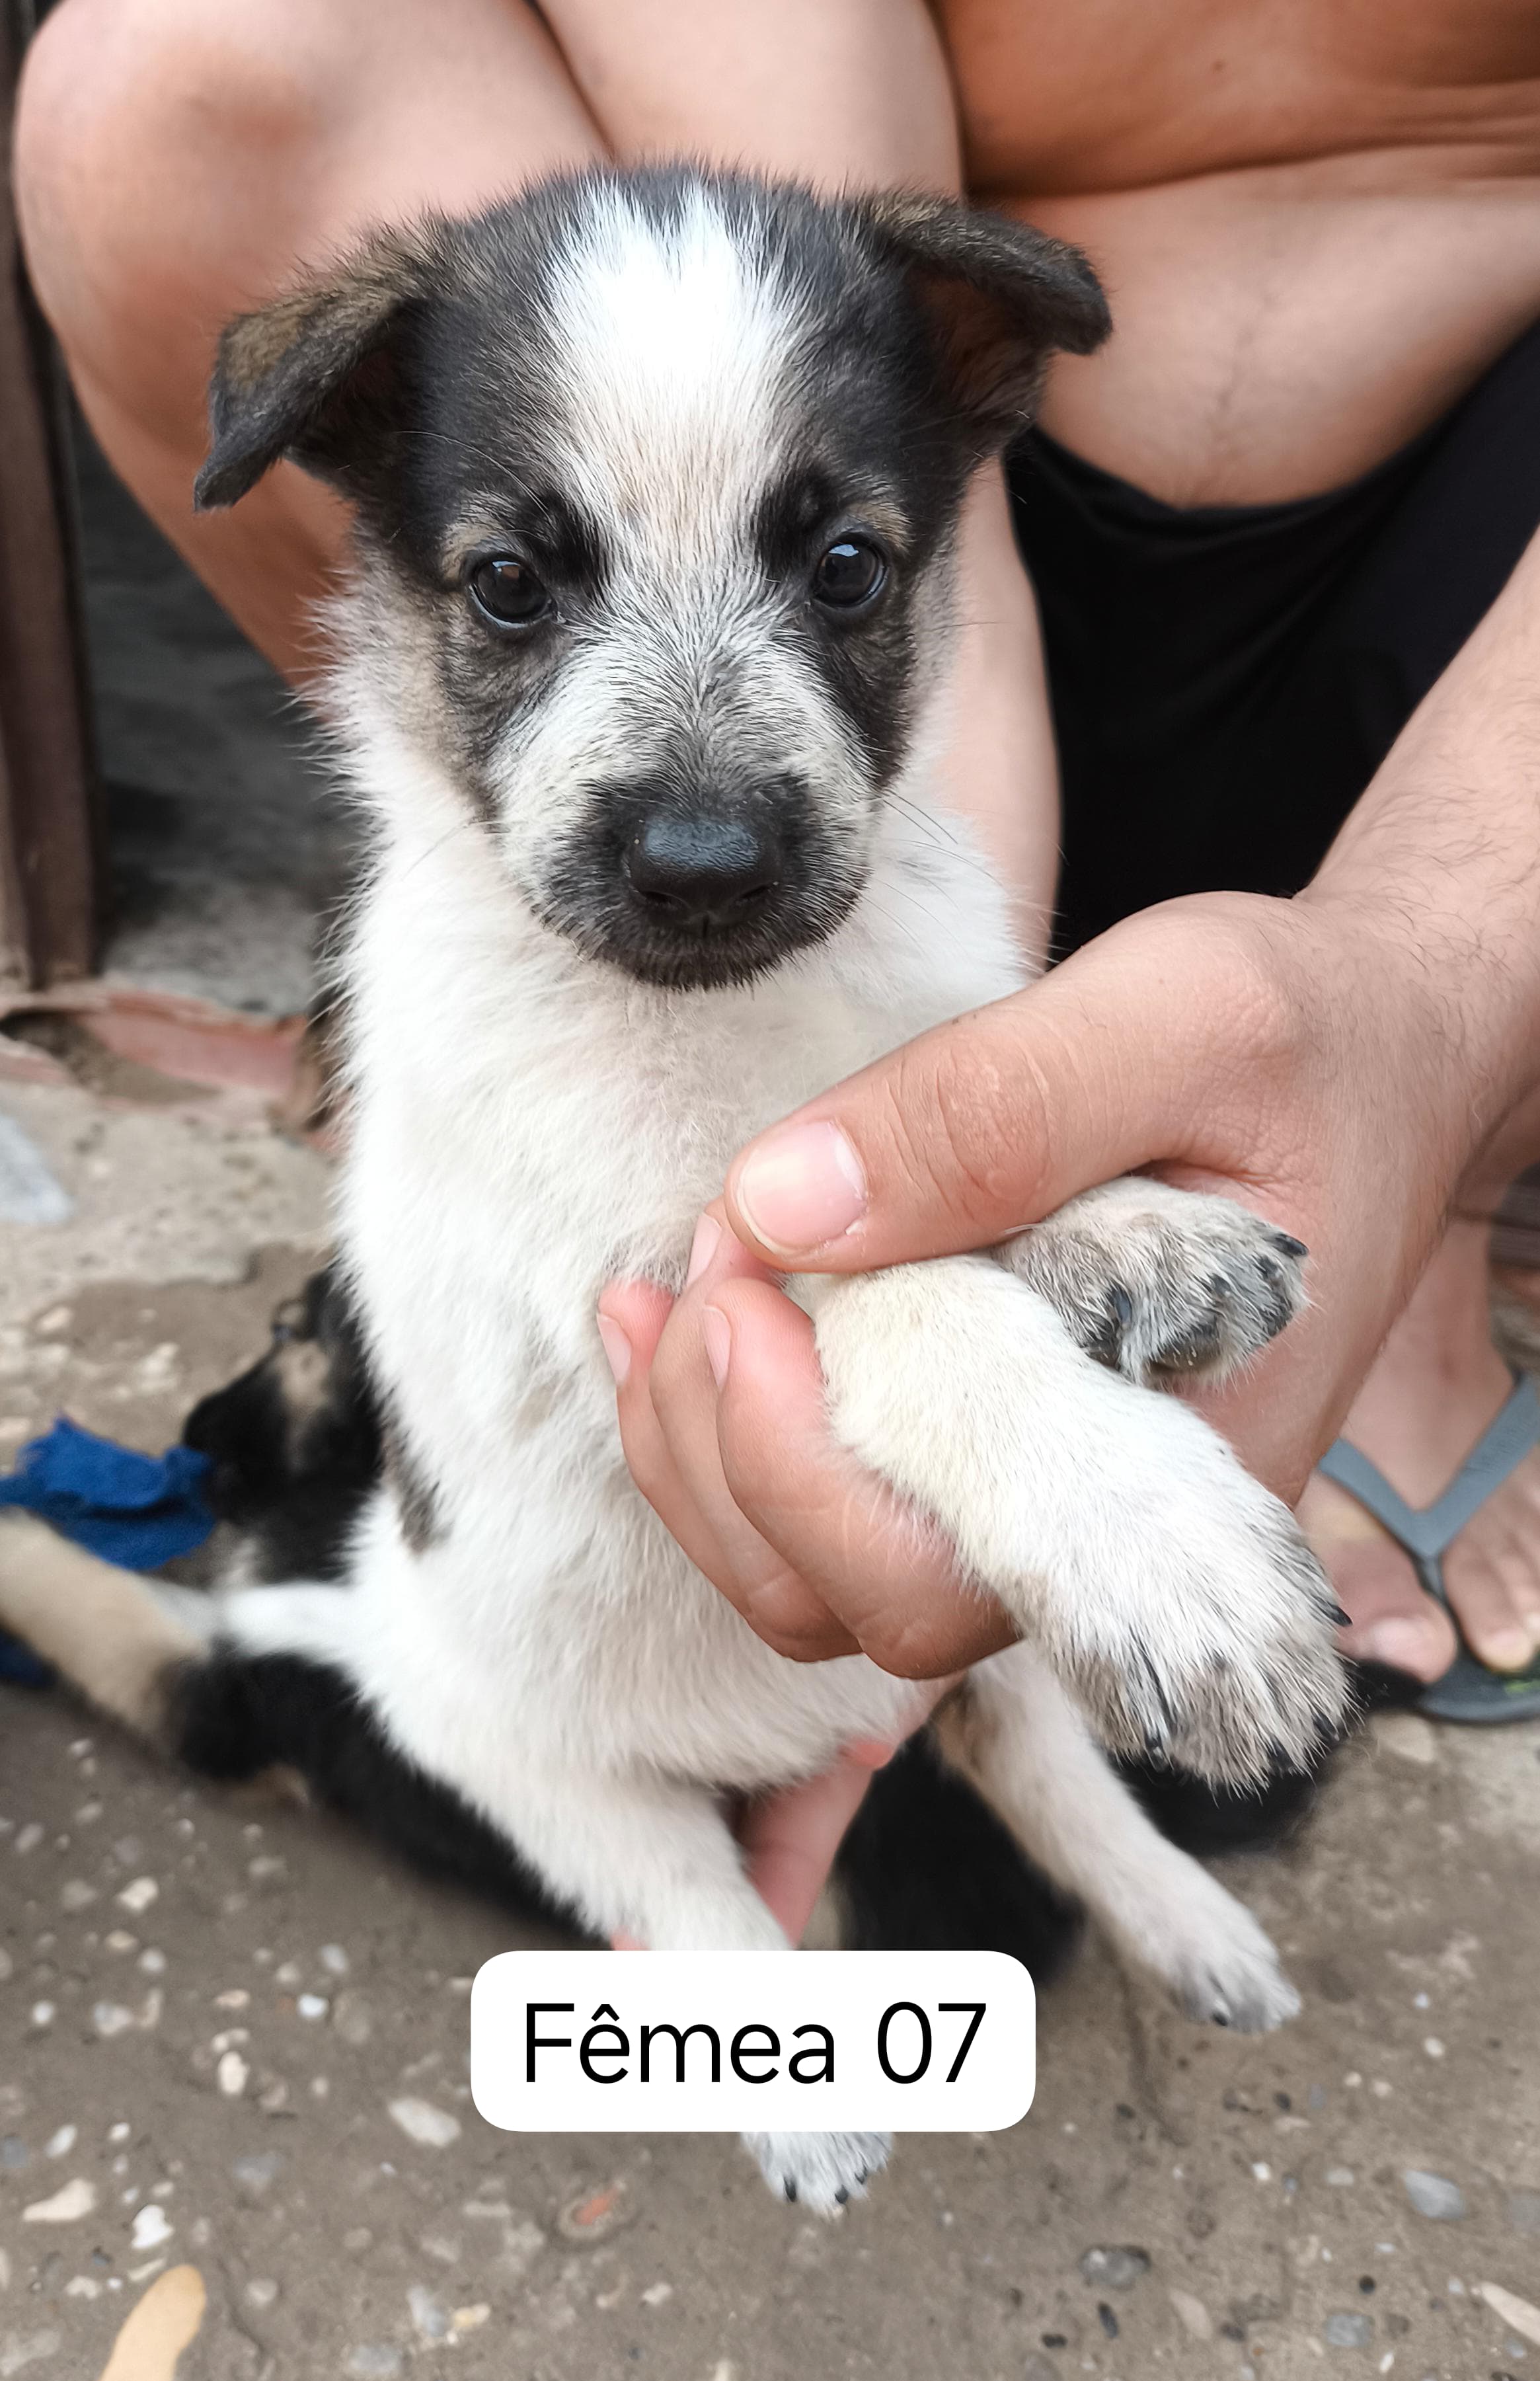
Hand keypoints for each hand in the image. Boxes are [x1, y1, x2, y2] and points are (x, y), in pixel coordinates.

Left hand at [602, 888, 1479, 1674]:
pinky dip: (728, 1421)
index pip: (939, 1581)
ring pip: (818, 1574)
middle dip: (724, 1453)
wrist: (1383, 1054)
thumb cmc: (1312, 1043)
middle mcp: (1111, 1527)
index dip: (794, 1465)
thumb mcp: (1179, 1019)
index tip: (746, 1281)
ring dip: (703, 1447)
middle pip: (849, 1601)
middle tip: (708, 1273)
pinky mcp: (999, 1444)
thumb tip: (783, 1209)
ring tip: (674, 1290)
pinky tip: (696, 1305)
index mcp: (1183, 1469)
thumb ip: (993, 1111)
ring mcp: (1049, 1497)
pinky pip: (835, 1501)